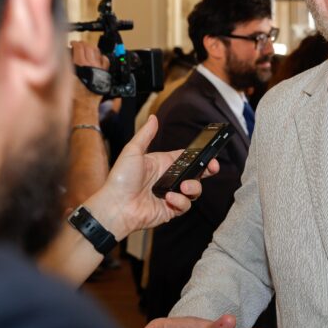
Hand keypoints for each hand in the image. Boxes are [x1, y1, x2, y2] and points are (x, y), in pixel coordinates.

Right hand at [70, 40, 108, 109]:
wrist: (84, 105)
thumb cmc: (74, 95)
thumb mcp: (65, 77)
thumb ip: (65, 65)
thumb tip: (64, 56)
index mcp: (80, 64)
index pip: (78, 47)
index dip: (75, 43)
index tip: (73, 44)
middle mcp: (91, 64)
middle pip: (88, 47)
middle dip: (83, 44)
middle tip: (79, 45)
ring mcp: (99, 68)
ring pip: (97, 52)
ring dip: (92, 48)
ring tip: (88, 48)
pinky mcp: (104, 73)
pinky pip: (105, 61)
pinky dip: (102, 56)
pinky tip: (100, 57)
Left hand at [85, 115, 219, 239]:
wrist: (115, 207)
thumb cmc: (120, 179)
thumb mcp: (132, 151)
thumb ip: (146, 135)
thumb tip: (153, 118)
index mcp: (162, 163)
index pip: (186, 157)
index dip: (199, 156)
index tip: (210, 154)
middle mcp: (168, 179)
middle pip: (195, 173)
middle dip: (206, 170)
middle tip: (212, 167)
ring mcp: (171, 195)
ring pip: (194, 190)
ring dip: (193, 187)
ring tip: (184, 186)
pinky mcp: (170, 210)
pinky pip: (185, 205)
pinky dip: (181, 201)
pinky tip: (169, 199)